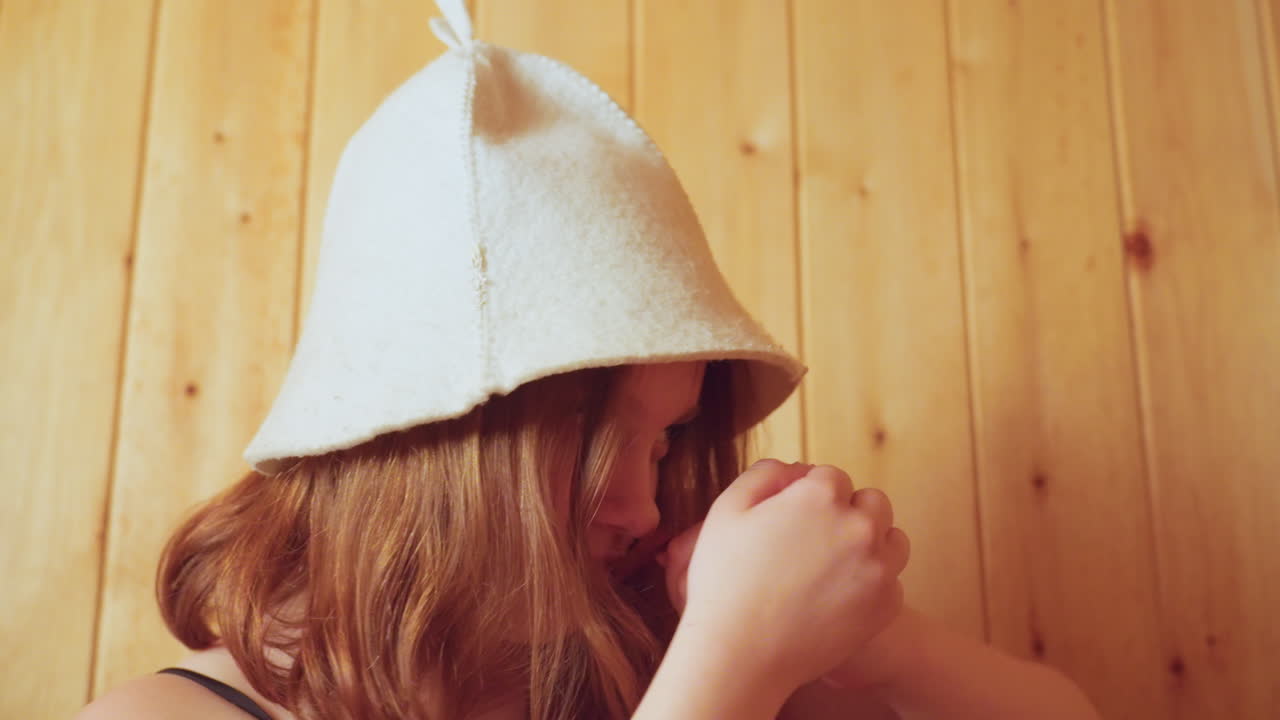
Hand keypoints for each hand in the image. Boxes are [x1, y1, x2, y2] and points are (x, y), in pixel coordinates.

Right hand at [668, 459, 910, 695]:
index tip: (792, 518)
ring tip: (835, 564)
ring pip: (891, 538)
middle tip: (816, 540)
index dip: (809, 494)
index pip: (830, 476)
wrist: (741, 654)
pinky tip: (839, 594)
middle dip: (848, 512)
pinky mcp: (886, 604)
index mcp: (820, 496)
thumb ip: (763, 474)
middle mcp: (858, 526)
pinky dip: (872, 583)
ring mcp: (877, 567)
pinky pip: (892, 580)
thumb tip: (795, 469)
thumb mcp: (727, 510)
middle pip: (871, 501)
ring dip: (870, 543)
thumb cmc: (726, 581)